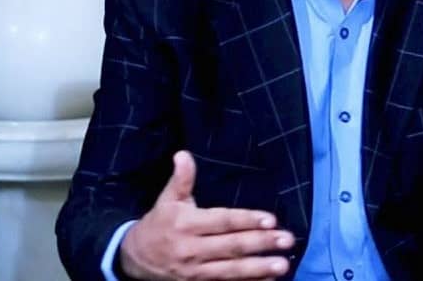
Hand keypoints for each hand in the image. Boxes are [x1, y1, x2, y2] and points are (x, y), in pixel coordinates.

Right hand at [119, 151, 293, 279]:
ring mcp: (196, 272)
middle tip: (287, 239)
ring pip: (232, 270)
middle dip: (261, 243)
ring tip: (283, 264)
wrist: (135, 258)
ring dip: (259, 268)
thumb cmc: (159, 223)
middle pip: (232, 246)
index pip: (222, 222)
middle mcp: (192, 249)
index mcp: (187, 224)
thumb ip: (180, 179)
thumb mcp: (167, 199)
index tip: (271, 219)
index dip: (247, 220)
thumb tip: (183, 154)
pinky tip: (269, 280)